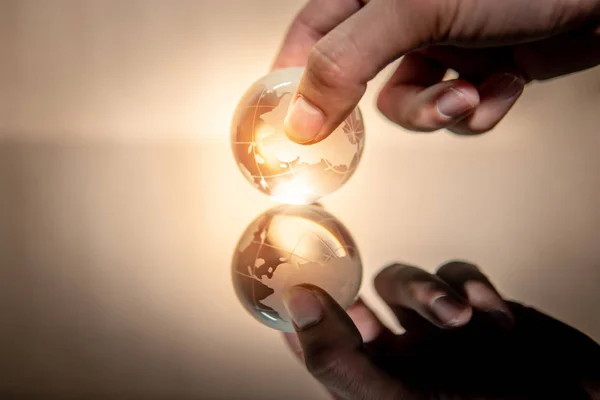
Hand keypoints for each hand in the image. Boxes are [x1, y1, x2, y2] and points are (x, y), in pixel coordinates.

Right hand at [272, 0, 599, 141]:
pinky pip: (455, 108)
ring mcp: (442, 42)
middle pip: (359, 77)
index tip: (286, 122)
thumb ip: (347, 60)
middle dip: (384, 105)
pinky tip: (499, 88)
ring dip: (437, 111)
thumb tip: (299, 116)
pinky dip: (478, 110)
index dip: (293, 77)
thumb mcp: (415, 9)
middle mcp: (403, 14)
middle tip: (376, 124)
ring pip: (409, 102)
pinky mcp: (478, 67)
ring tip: (466, 96)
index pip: (312, 32)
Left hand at [281, 261, 599, 399]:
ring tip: (458, 316)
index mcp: (377, 386)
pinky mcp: (479, 307)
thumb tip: (297, 303)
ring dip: (427, 288)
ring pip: (406, 280)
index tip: (283, 275)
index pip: (321, 344)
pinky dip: (471, 285)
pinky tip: (491, 314)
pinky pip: (458, 274)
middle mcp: (404, 358)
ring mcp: (441, 332)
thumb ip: (340, 358)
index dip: (300, 311)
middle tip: (342, 259)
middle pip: (359, 302)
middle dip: (357, 283)